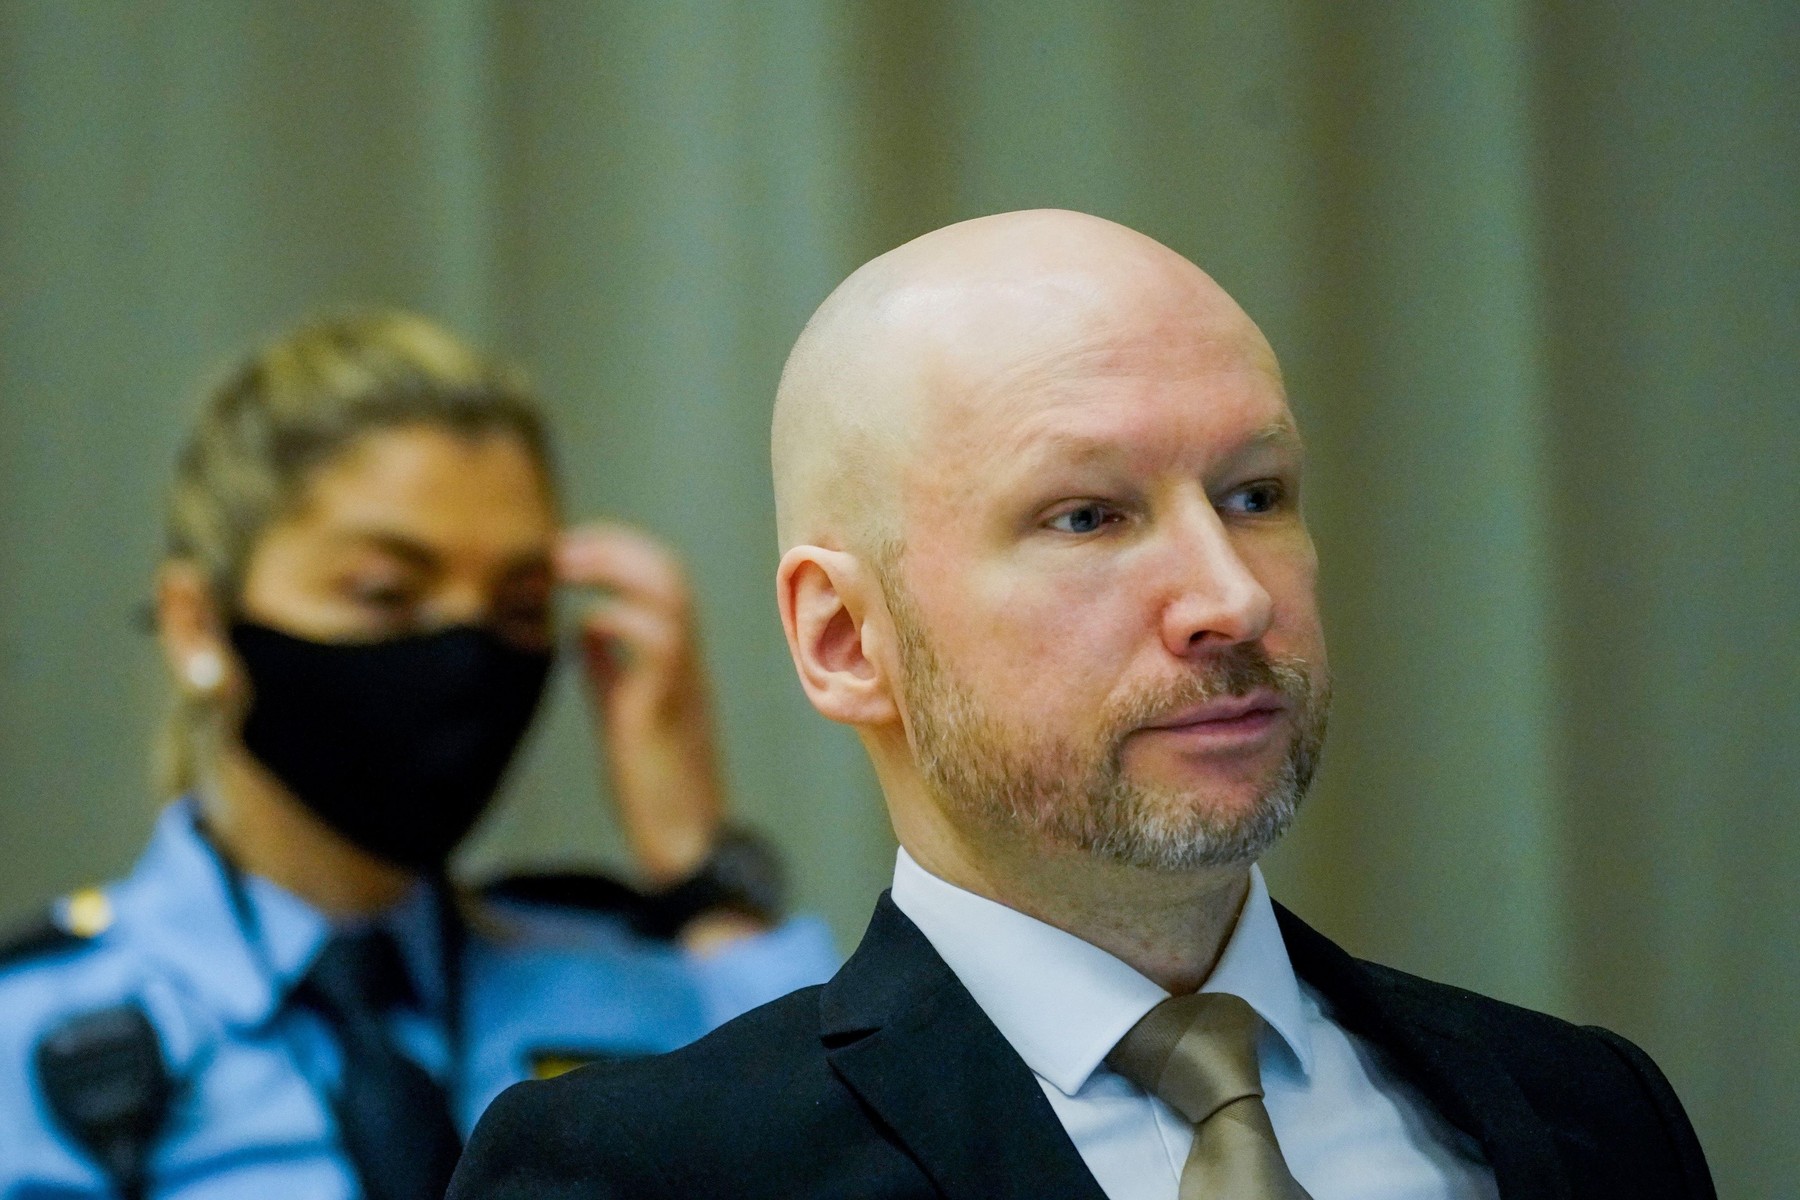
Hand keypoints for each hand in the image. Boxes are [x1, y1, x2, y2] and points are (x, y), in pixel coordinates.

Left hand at [557, 523, 725, 884]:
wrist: (685, 842)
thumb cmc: (654, 785)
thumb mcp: (623, 711)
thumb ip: (607, 668)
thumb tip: (583, 629)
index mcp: (676, 657)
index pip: (660, 576)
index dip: (615, 550)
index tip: (564, 549)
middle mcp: (686, 658)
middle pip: (668, 569)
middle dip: (611, 545)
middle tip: (556, 550)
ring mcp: (682, 677)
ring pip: (669, 591)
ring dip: (614, 567)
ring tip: (564, 567)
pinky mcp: (667, 703)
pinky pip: (657, 639)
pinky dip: (616, 618)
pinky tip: (583, 626)